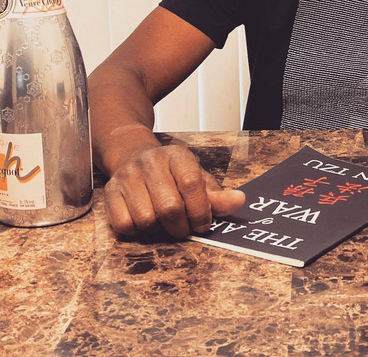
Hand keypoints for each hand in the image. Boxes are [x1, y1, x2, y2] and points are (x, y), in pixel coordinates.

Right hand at [104, 144, 244, 237]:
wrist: (133, 155)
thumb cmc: (171, 173)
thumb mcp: (197, 178)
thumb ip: (217, 195)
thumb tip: (239, 201)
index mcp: (177, 156)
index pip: (192, 184)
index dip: (201, 210)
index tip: (203, 224)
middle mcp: (150, 163)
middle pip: (169, 207)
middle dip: (181, 227)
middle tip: (184, 229)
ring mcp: (127, 177)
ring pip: (146, 220)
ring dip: (160, 231)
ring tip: (165, 225)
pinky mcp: (110, 193)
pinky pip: (124, 225)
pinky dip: (138, 232)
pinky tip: (146, 222)